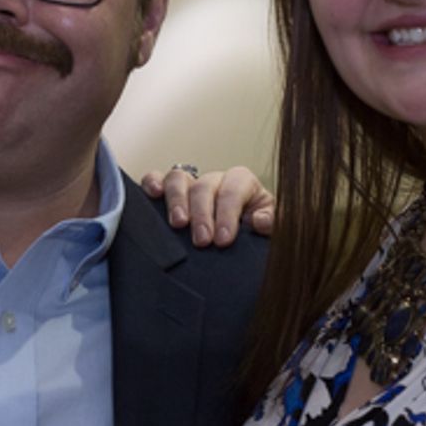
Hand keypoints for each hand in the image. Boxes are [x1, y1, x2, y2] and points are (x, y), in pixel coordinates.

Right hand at [141, 165, 274, 246]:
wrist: (239, 246)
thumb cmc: (254, 235)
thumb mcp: (271, 231)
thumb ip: (273, 224)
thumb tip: (260, 222)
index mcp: (242, 185)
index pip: (233, 189)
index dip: (227, 212)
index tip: (224, 239)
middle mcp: (215, 181)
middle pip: (204, 186)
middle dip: (203, 214)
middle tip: (202, 241)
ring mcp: (191, 186)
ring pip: (179, 179)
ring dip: (176, 200)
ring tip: (178, 224)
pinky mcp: (170, 194)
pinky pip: (157, 179)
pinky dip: (152, 183)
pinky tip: (152, 195)